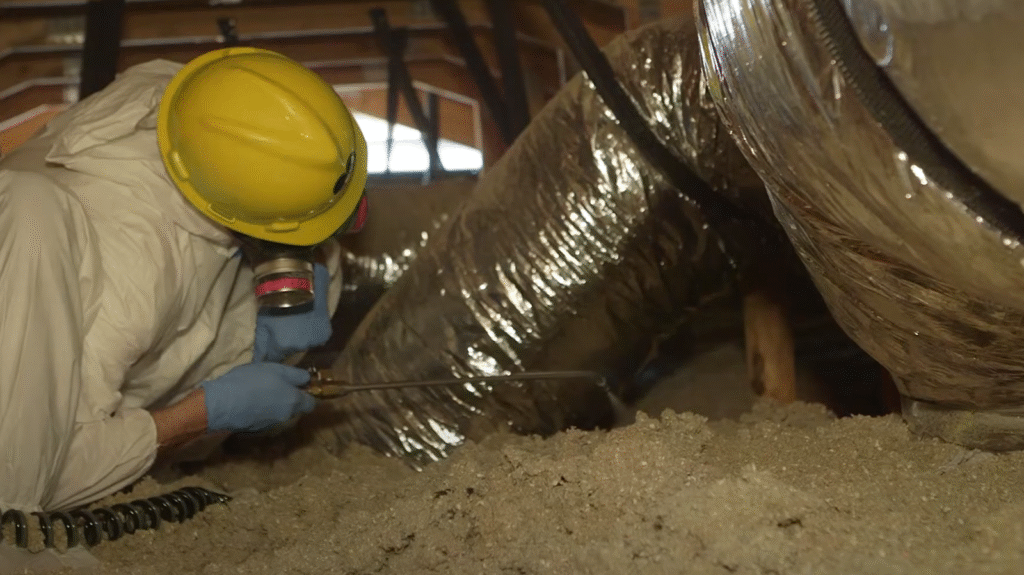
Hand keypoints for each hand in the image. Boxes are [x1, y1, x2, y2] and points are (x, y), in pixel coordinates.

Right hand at [200, 363, 315, 433]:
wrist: (222, 404)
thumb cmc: (252, 381)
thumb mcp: (277, 369)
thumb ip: (296, 375)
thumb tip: (308, 380)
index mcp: (294, 403)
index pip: (311, 403)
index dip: (306, 393)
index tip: (297, 384)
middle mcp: (286, 418)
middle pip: (295, 409)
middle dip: (289, 399)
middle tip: (275, 385)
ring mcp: (270, 426)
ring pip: (279, 415)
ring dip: (274, 405)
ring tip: (259, 392)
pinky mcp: (255, 430)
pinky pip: (265, 420)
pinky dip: (261, 412)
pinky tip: (248, 402)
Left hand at [253, 263, 332, 362]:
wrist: (297, 283)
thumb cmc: (275, 301)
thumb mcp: (262, 322)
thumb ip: (261, 344)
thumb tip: (259, 360)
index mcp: (282, 346)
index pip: (274, 359)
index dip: (271, 354)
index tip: (269, 350)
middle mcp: (299, 348)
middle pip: (290, 352)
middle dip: (286, 345)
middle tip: (283, 331)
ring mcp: (315, 341)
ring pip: (304, 345)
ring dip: (299, 339)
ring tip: (296, 325)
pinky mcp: (325, 333)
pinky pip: (316, 338)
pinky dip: (312, 333)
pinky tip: (308, 322)